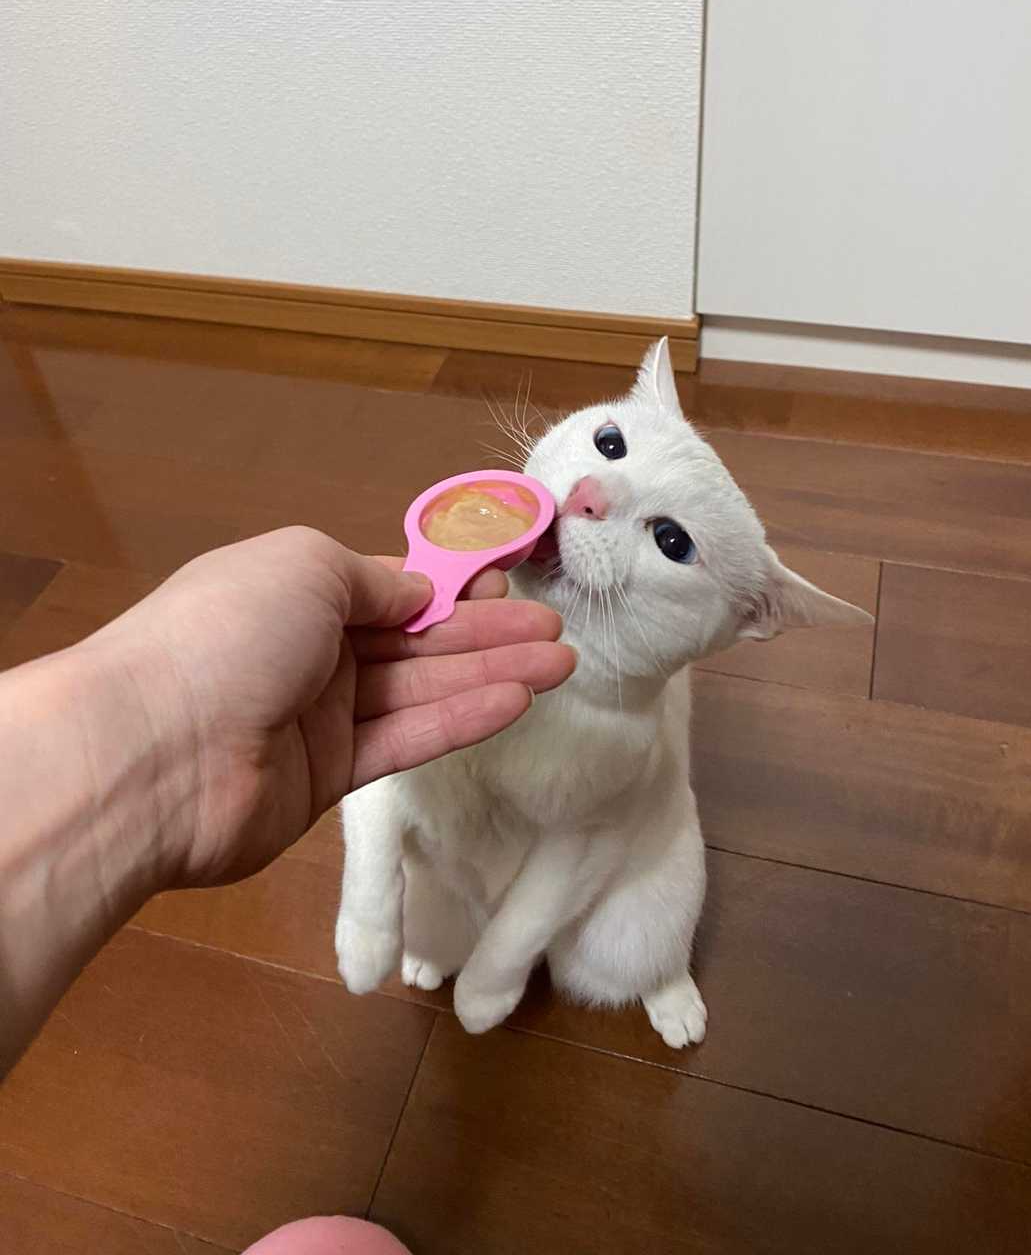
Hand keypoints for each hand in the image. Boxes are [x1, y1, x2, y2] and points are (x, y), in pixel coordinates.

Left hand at [82, 527, 573, 887]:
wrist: (154, 752)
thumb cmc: (229, 632)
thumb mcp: (305, 566)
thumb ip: (373, 581)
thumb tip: (420, 593)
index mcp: (296, 591)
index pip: (391, 590)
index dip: (452, 588)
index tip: (509, 585)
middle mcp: (311, 650)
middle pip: (417, 642)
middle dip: (489, 633)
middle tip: (556, 634)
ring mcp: (320, 717)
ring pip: (421, 691)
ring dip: (491, 675)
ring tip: (561, 665)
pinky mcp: (329, 779)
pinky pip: (406, 741)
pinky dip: (460, 720)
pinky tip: (515, 701)